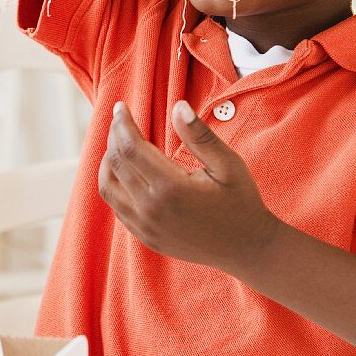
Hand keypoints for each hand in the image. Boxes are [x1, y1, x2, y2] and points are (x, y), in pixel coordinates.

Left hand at [99, 100, 283, 272]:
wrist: (247, 249)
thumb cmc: (241, 202)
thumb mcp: (228, 164)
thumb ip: (200, 135)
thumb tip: (178, 106)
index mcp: (171, 188)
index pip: (130, 148)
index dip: (122, 123)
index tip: (121, 107)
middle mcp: (151, 209)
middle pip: (115, 164)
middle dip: (114, 136)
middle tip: (120, 119)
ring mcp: (145, 227)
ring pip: (108, 187)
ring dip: (107, 161)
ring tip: (118, 143)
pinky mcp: (145, 237)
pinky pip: (116, 207)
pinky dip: (113, 184)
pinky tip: (125, 171)